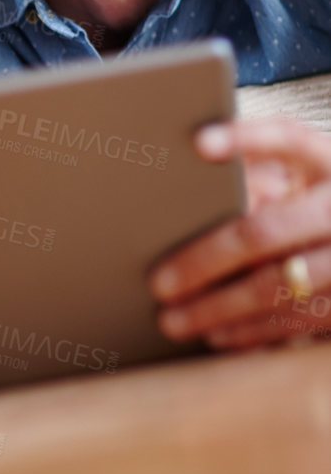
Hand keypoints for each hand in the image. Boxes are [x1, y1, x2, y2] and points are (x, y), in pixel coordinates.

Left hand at [150, 118, 330, 350]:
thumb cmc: (325, 198)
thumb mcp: (310, 174)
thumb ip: (265, 171)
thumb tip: (195, 176)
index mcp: (329, 162)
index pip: (288, 139)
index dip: (245, 138)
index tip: (198, 142)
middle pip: (263, 232)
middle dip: (205, 260)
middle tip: (159, 283)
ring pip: (276, 287)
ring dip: (219, 308)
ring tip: (174, 320)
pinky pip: (297, 319)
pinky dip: (253, 331)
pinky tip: (217, 335)